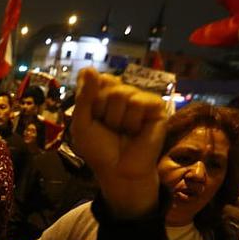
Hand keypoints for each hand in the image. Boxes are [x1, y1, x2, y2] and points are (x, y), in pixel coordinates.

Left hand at [70, 67, 166, 219]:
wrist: (118, 171)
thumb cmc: (99, 150)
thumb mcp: (82, 123)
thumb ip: (84, 97)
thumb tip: (89, 68)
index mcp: (105, 94)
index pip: (95, 78)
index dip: (90, 100)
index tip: (94, 119)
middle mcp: (123, 93)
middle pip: (108, 83)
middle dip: (102, 110)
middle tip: (109, 127)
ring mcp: (140, 98)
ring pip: (121, 94)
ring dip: (116, 119)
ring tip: (123, 131)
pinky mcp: (156, 107)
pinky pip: (138, 101)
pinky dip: (132, 120)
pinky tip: (136, 131)